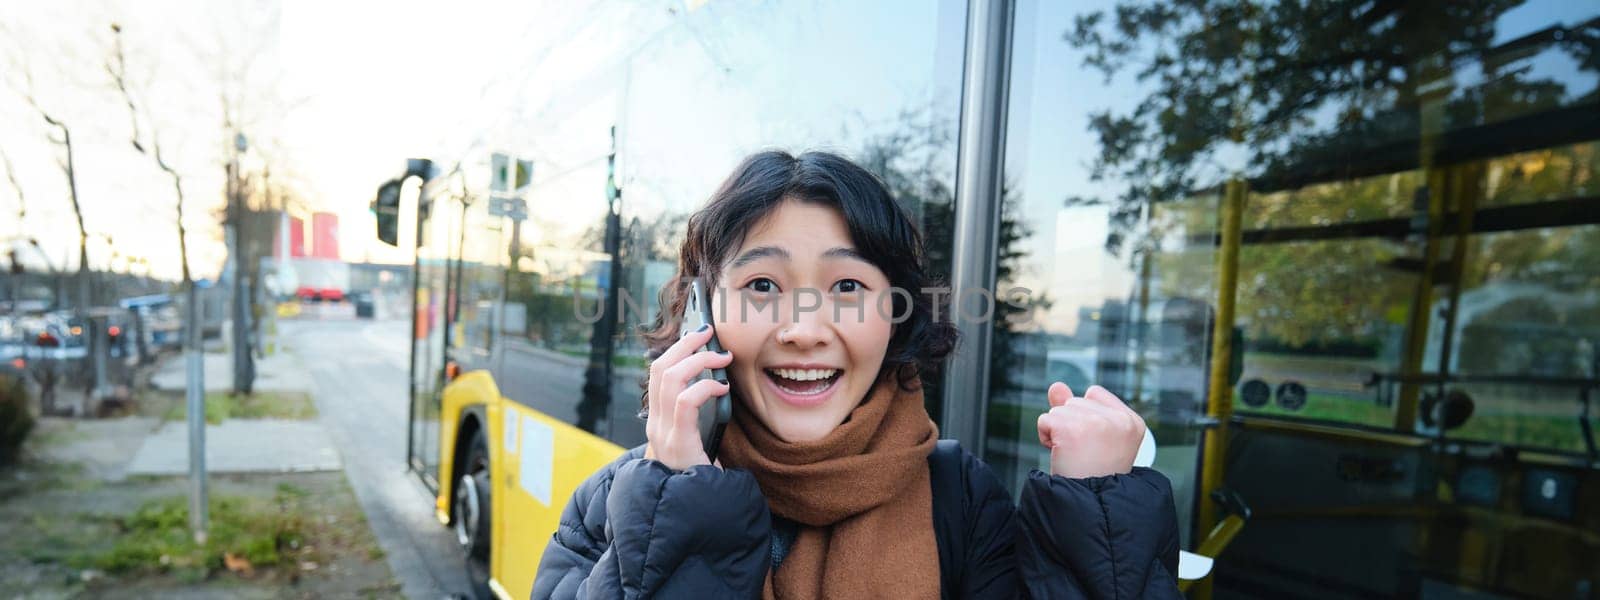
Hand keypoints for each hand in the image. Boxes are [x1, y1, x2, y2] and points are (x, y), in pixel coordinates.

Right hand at [644, 324, 731, 470]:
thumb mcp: (698, 440)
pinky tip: (722, 387)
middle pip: (659, 368)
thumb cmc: (701, 476)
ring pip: (669, 378)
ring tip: (721, 357)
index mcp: (658, 420)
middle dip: (685, 344)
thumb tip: (718, 383)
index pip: (657, 373)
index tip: (699, 336)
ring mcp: (662, 432)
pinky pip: (685, 401)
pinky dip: (705, 387)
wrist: (694, 511)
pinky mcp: (677, 442)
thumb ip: (700, 416)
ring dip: (698, 360)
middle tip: (709, 333)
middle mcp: (655, 423)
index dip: (676, 349)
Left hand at [1035, 383, 1145, 478]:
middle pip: (1075, 401)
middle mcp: (1119, 419)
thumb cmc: (1092, 476)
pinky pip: (1045, 420)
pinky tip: (1062, 455)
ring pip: (1059, 410)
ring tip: (1074, 456)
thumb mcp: (1092, 438)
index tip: (1095, 446)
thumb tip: (1056, 385)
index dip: (1085, 418)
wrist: (1090, 507)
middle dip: (1071, 425)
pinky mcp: (1071, 428)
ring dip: (1058, 432)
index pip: (1094, 394)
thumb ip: (1076, 407)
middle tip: (1083, 455)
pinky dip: (1045, 436)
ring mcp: (1096, 422)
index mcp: (1132, 422)